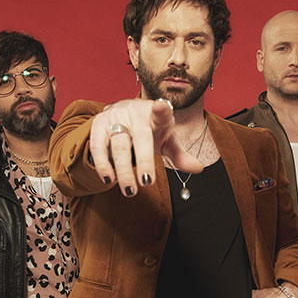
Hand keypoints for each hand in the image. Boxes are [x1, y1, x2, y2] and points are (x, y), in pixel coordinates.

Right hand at [89, 98, 203, 196]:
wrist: (122, 114)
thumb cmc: (150, 131)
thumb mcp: (166, 141)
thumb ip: (180, 155)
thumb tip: (199, 169)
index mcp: (157, 115)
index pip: (161, 111)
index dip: (162, 109)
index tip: (162, 106)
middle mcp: (135, 113)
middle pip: (140, 137)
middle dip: (144, 160)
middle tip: (147, 183)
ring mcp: (116, 117)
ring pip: (119, 145)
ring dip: (124, 170)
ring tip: (130, 191)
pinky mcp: (99, 124)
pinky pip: (98, 145)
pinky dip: (103, 164)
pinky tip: (109, 180)